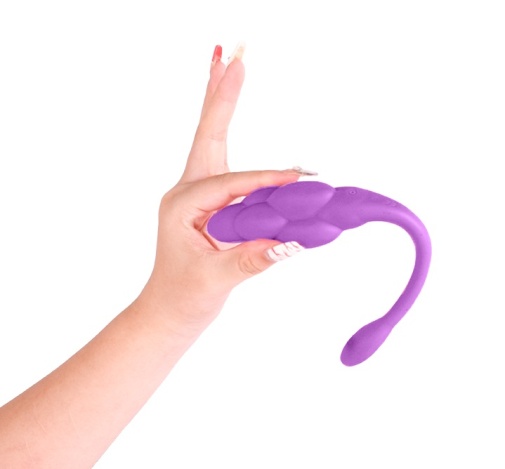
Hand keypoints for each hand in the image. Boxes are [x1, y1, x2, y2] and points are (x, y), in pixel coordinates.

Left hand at [138, 44, 303, 333]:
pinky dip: (226, 127)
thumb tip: (292, 242)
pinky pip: (228, 162)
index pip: (233, 184)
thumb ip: (251, 259)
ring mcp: (198, 195)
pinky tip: (225, 102)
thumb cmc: (183, 296)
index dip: (268, 179)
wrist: (169, 311)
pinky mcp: (211, 202)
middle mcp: (188, 192)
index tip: (302, 178)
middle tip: (232, 54)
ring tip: (229, 65)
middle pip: (209, 134)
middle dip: (221, 96)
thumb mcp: (216, 280)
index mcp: (182, 206)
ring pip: (213, 140)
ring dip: (221, 102)